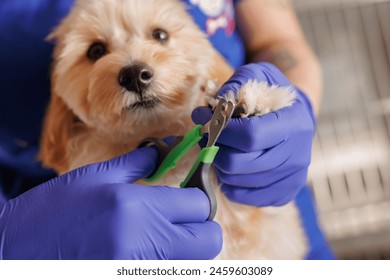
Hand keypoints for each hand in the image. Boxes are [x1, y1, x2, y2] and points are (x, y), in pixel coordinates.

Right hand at [0, 147, 221, 259]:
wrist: (15, 254)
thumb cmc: (51, 212)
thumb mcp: (93, 178)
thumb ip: (136, 164)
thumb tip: (163, 151)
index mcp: (135, 208)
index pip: (199, 205)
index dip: (198, 196)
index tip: (188, 191)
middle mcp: (145, 244)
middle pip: (208, 240)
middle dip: (202, 226)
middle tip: (182, 215)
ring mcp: (140, 270)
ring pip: (193, 262)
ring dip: (188, 247)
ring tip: (165, 232)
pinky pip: (169, 273)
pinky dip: (169, 261)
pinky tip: (149, 248)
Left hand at [192, 62, 314, 206]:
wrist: (297, 116)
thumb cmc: (273, 95)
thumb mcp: (258, 76)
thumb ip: (233, 86)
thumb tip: (204, 112)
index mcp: (294, 122)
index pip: (250, 135)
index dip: (223, 130)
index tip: (210, 122)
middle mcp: (298, 154)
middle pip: (239, 163)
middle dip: (216, 149)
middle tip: (210, 138)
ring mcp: (293, 177)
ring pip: (237, 181)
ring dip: (221, 165)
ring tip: (222, 149)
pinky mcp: (284, 194)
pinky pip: (245, 197)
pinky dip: (230, 183)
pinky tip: (233, 167)